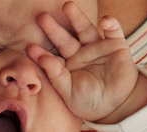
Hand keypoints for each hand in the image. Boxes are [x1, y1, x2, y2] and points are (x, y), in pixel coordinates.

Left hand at [27, 3, 146, 122]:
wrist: (116, 107)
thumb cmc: (90, 103)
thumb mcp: (69, 93)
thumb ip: (57, 76)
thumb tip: (43, 59)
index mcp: (68, 67)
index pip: (52, 57)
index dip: (41, 53)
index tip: (30, 47)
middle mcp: (80, 54)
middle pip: (65, 39)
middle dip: (54, 28)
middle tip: (41, 17)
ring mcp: (97, 48)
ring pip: (85, 29)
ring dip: (77, 18)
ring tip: (67, 6)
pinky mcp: (116, 45)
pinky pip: (113, 30)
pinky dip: (110, 23)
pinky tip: (104, 20)